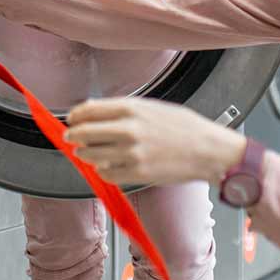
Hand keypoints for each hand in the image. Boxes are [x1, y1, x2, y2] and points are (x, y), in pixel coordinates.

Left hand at [64, 98, 246, 185]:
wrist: (207, 149)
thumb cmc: (184, 126)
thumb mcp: (151, 106)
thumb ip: (122, 108)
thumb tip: (93, 111)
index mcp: (131, 108)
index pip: (88, 111)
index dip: (75, 116)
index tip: (71, 119)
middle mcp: (128, 130)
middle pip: (84, 134)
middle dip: (73, 136)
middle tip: (71, 137)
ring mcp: (131, 153)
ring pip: (91, 155)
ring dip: (85, 153)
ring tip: (88, 151)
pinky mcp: (136, 174)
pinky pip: (106, 174)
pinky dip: (103, 170)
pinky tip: (109, 164)